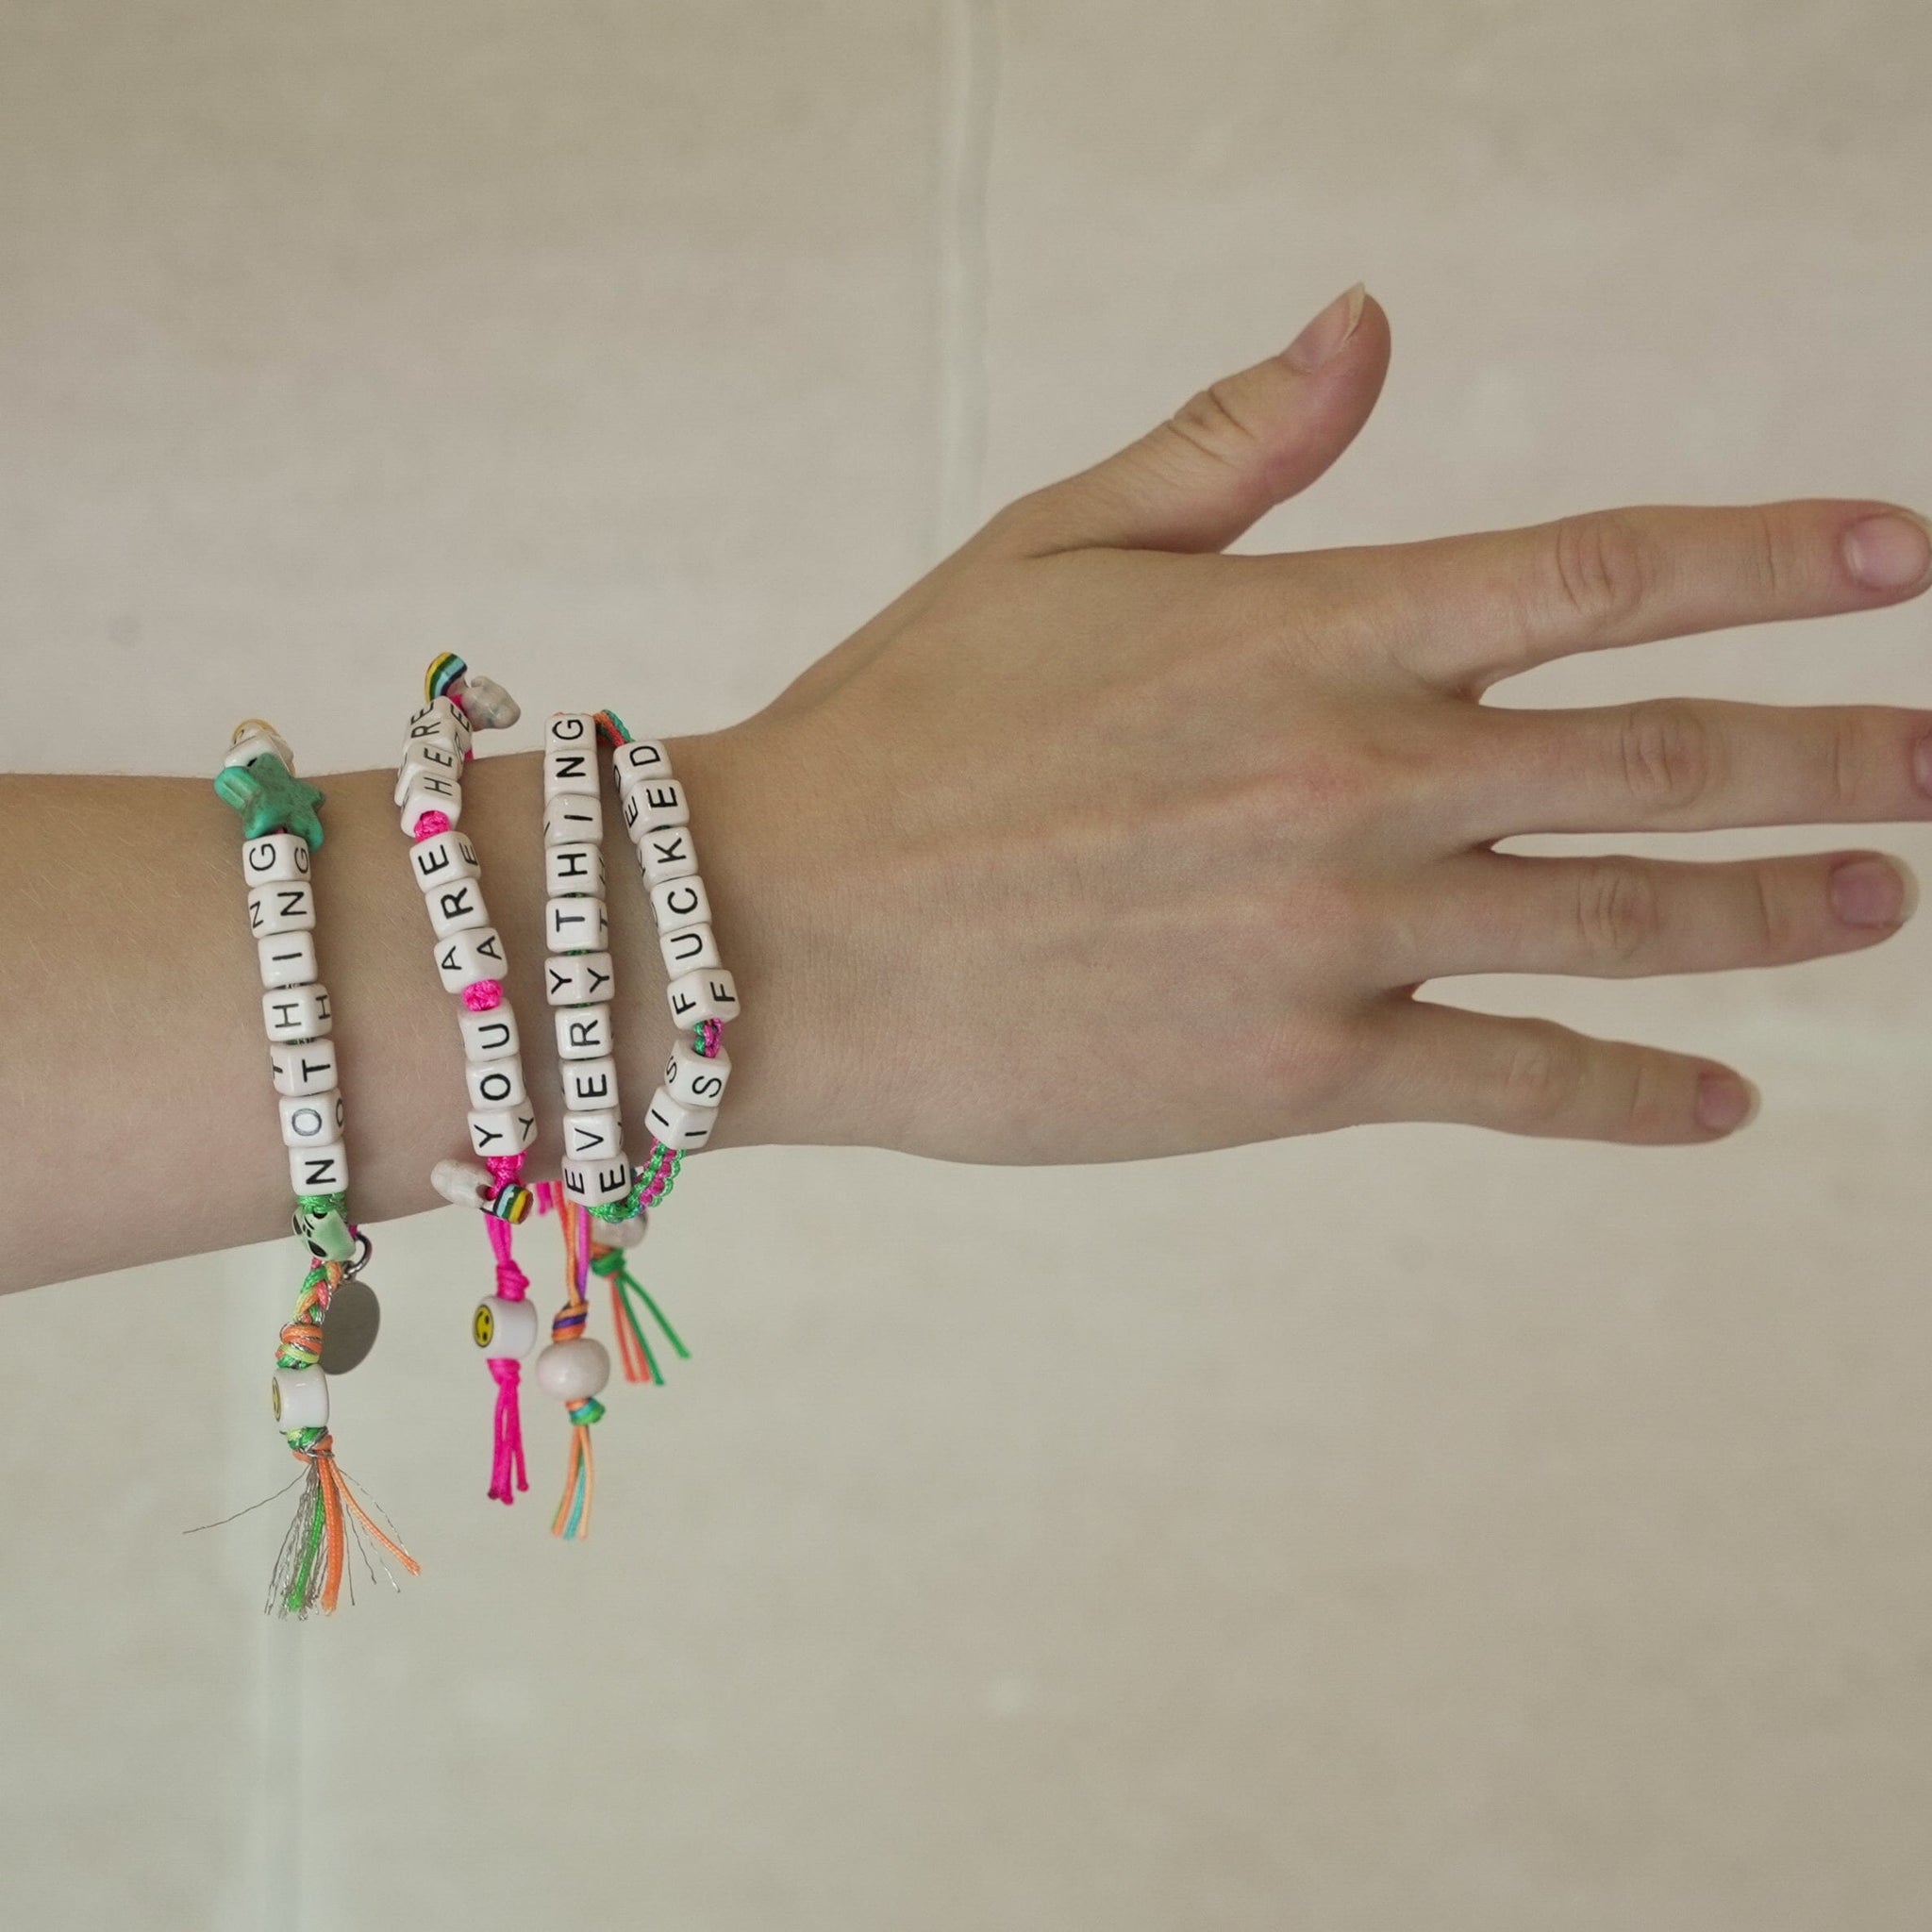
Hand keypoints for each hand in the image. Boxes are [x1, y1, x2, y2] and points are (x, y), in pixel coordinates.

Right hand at [675, 283, 1931, 1162]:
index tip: (1901, 560)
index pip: (1599, 573)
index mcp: (1306, 630)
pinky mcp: (1295, 1072)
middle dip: (1833, 750)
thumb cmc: (904, 726)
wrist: (780, 929)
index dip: (1773, 560)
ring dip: (1774, 911)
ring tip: (1882, 903)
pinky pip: (1510, 1079)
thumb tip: (1366, 326)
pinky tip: (1726, 1100)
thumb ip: (1228, 446)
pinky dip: (1632, 1090)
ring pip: (1615, 920)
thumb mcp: (1052, 546)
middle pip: (1658, 756)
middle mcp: (1355, 778)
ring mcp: (1337, 935)